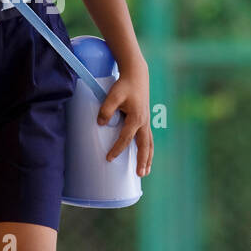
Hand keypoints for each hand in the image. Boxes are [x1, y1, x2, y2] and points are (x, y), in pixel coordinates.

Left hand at [97, 61, 152, 176]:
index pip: (126, 138)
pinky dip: (148, 150)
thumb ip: (106, 109)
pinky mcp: (145, 120)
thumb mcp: (113, 95)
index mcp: (136, 118)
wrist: (136, 75)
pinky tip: (145, 157)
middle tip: (140, 175)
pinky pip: (148, 139)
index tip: (109, 158)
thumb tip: (100, 124)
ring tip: (145, 172)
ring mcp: (146, 122)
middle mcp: (144, 122)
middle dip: (142, 161)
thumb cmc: (124, 85)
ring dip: (148, 158)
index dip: (117, 149)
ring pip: (149, 144)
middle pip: (144, 146)